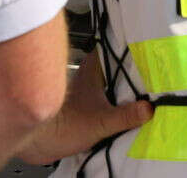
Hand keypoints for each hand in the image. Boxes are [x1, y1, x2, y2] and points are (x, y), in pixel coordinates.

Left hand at [16, 50, 152, 164]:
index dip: (128, 47)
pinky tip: (122, 109)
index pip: (112, 49)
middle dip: (130, 70)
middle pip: (113, 65)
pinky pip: (101, 97)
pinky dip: (112, 99)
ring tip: (142, 91)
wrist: (35, 141)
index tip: (146, 48)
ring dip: (121, 85)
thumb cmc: (61, 125)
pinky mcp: (79, 106)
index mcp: (92, 70)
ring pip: (107, 80)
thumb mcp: (101, 122)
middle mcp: (86, 75)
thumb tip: (148, 109)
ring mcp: (82, 90)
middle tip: (151, 73)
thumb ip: (125, 116)